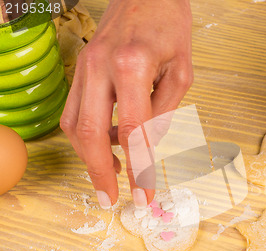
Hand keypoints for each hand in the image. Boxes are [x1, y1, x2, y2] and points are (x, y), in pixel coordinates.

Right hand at [60, 0, 192, 208]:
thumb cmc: (169, 25)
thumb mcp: (182, 70)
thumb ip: (166, 111)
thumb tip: (147, 144)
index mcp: (132, 66)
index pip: (135, 132)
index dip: (140, 169)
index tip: (145, 196)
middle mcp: (100, 68)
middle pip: (93, 134)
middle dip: (101, 173)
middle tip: (111, 200)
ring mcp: (84, 68)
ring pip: (76, 125)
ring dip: (91, 157)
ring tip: (114, 174)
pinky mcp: (79, 69)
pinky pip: (74, 111)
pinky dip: (87, 136)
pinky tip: (107, 146)